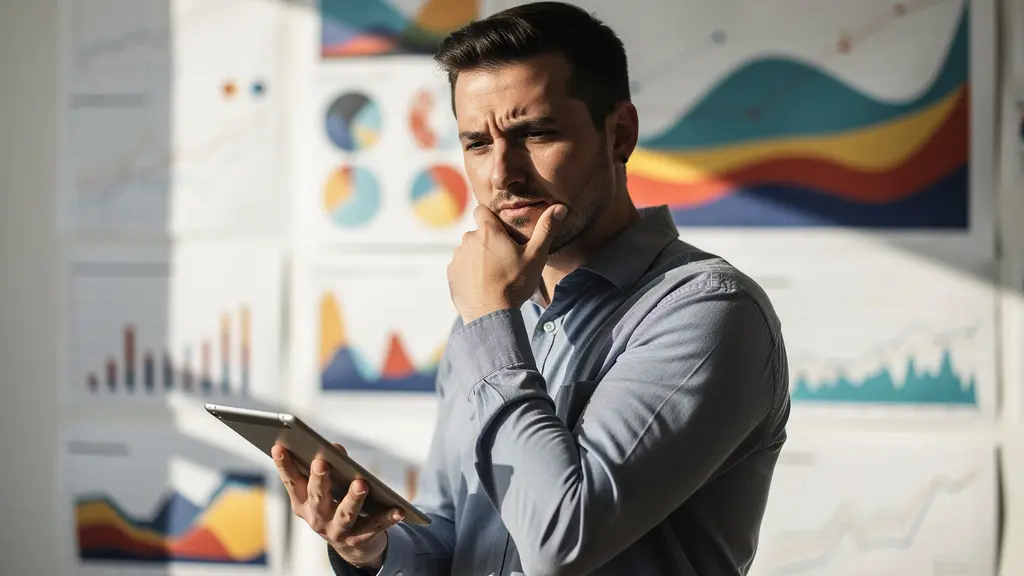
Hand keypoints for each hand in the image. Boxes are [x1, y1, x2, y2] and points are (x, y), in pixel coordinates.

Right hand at [272, 443, 404, 570]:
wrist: (351, 544)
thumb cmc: (335, 504)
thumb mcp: (327, 487)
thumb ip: (329, 465)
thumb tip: (335, 448)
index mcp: (303, 503)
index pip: (292, 482)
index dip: (284, 465)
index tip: (279, 446)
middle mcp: (317, 519)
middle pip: (318, 498)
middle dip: (319, 480)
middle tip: (321, 462)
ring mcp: (337, 531)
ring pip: (346, 514)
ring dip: (353, 498)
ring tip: (361, 483)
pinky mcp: (360, 539)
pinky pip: (375, 527)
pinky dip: (388, 518)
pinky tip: (399, 509)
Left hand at [448, 203, 566, 322]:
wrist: (491, 315)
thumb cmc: (514, 285)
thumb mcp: (535, 257)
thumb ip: (546, 230)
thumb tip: (560, 207)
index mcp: (488, 232)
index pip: (481, 210)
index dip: (491, 217)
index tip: (501, 230)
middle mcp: (468, 240)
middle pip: (478, 233)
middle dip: (488, 241)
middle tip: (504, 258)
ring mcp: (458, 257)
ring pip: (469, 249)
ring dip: (479, 256)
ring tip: (494, 274)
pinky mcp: (452, 273)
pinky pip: (462, 266)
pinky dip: (470, 271)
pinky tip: (483, 284)